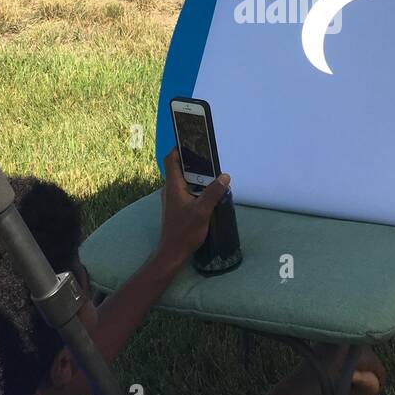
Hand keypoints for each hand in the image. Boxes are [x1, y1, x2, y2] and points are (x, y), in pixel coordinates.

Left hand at [156, 148, 229, 269]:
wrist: (172, 253)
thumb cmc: (185, 231)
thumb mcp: (203, 211)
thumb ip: (213, 192)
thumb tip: (225, 176)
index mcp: (173, 186)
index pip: (170, 160)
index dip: (178, 148)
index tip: (191, 142)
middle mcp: (170, 189)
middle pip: (178, 168)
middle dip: (192, 160)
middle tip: (209, 156)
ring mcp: (171, 199)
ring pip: (182, 180)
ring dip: (195, 175)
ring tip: (212, 172)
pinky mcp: (175, 207)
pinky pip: (184, 190)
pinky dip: (195, 186)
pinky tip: (207, 191)